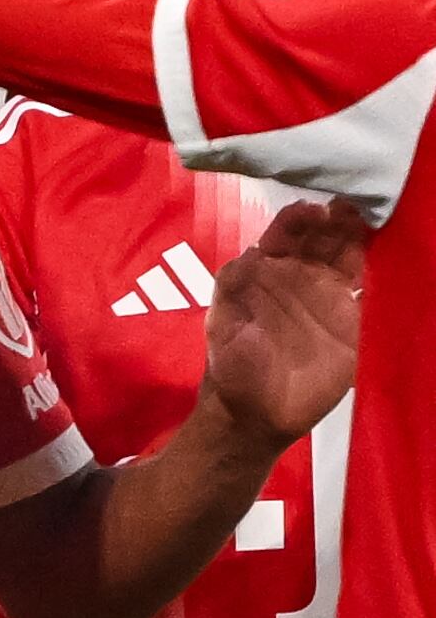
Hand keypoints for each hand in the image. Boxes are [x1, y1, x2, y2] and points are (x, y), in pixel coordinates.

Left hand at [203, 202, 365, 447]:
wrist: (255, 413)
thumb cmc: (231, 364)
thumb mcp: (223, 324)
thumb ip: (233, 287)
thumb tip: (253, 252)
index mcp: (266, 270)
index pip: (286, 233)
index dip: (299, 218)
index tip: (314, 210)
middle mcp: (300, 275)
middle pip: (324, 237)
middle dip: (338, 217)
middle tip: (354, 204)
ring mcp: (329, 297)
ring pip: (350, 255)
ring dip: (361, 236)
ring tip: (376, 218)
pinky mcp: (353, 322)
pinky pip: (371, 289)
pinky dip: (382, 272)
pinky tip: (394, 256)